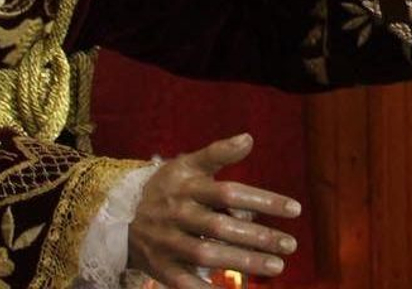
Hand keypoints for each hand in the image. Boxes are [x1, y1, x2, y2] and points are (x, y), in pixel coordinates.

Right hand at [127, 134, 301, 287]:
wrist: (116, 215)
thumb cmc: (165, 188)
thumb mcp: (187, 164)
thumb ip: (218, 153)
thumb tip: (249, 138)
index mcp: (187, 186)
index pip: (230, 193)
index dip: (263, 201)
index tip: (295, 210)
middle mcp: (177, 214)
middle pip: (221, 226)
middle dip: (258, 237)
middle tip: (290, 245)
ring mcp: (167, 242)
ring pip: (207, 254)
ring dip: (242, 262)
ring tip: (276, 267)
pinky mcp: (160, 267)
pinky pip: (184, 283)